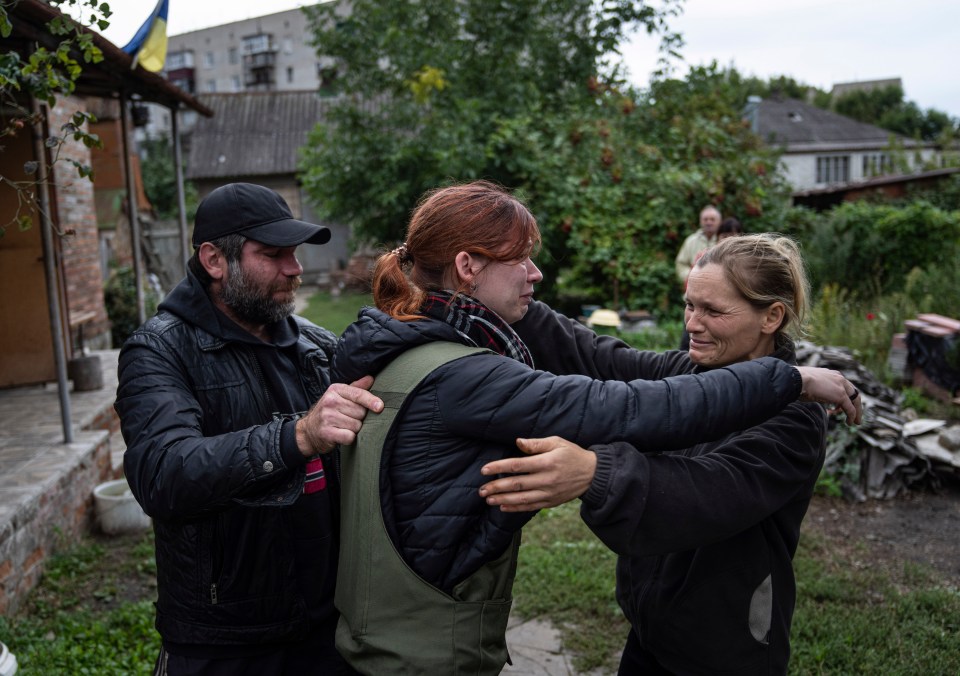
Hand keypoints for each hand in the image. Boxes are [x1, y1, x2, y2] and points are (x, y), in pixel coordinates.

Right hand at [295, 376, 382, 455]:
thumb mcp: (339, 395)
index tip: (380, 406)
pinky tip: (342, 434)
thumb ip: (356, 388)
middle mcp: (330, 402)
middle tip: (349, 418)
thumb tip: (371, 378)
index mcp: (335, 390)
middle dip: (359, 417)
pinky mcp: (327, 432)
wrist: (308, 430)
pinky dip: (349, 438)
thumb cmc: (328, 412)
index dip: (371, 401)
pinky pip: (350, 436)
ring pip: (357, 425)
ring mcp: (327, 417)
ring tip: (344, 426)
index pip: (358, 394)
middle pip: (360, 412)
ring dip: (354, 429)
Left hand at [478, 436, 596, 511]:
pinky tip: (503, 507)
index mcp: (547, 462)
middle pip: (517, 484)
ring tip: (488, 499)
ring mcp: (549, 493)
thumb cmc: (572, 454)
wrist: (592, 474)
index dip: (499, 467)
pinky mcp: (551, 502)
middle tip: (482, 490)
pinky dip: (516, 508)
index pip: (518, 465)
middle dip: (497, 487)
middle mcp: (547, 479)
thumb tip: (518, 442)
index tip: (485, 470)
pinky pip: (530, 507)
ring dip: (503, 500)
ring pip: (522, 498)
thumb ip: (536, 444)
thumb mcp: (557, 442)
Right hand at [795, 366, 862, 424]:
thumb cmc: (798, 382)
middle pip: (853, 393)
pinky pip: (850, 408)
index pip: (845, 386)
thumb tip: (811, 393)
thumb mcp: (810, 383)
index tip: (843, 406)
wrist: (797, 379)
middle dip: (856, 404)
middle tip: (856, 414)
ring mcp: (841, 386)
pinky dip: (852, 416)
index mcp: (832, 374)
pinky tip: (849, 422)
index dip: (846, 397)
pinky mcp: (841, 395)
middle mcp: (839, 378)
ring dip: (856, 412)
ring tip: (855, 422)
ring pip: (855, 400)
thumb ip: (816, 388)